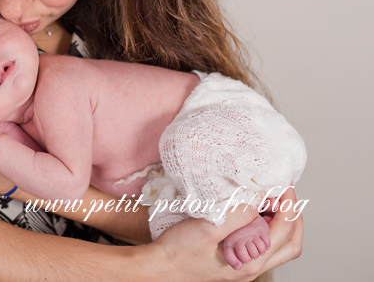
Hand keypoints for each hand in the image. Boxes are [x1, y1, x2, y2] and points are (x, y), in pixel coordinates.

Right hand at [150, 186, 302, 280]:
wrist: (159, 269)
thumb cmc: (178, 252)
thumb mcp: (206, 229)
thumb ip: (236, 215)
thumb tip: (258, 199)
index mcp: (249, 260)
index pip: (284, 230)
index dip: (288, 204)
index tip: (283, 184)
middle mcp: (252, 266)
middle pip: (291, 243)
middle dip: (293, 216)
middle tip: (283, 192)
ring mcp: (245, 265)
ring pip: (279, 246)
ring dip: (282, 222)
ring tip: (269, 200)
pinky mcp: (236, 261)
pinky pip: (262, 245)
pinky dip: (266, 227)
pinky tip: (252, 213)